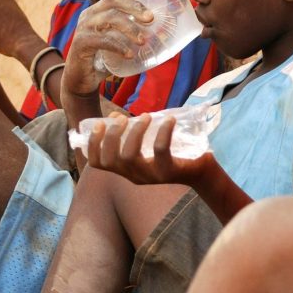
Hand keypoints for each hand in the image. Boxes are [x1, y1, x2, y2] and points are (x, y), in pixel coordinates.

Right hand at [62, 0, 154, 99]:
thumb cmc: (101, 60)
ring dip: (129, 27)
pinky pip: (102, 40)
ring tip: (142, 41)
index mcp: (98, 11)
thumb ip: (130, 35)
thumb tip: (159, 32)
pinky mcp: (81, 43)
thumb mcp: (117, 43)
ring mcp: (83, 28)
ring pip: (109, 18)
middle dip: (134, 7)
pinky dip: (118, 46)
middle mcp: (89, 15)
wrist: (81, 81)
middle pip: (113, 1)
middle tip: (151, 18)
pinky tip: (130, 54)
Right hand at [86, 113, 214, 186]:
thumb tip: (113, 117)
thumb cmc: (170, 155)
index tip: (99, 124)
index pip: (97, 163)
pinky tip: (169, 119)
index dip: (92, 144)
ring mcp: (150, 176)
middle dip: (112, 135)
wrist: (200, 172)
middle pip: (111, 159)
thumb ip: (130, 134)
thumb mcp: (146, 145)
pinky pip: (160, 150)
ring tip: (145, 116)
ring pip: (130, 156)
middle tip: (123, 118)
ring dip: (135, 132)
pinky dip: (163, 131)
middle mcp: (134, 176)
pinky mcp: (168, 172)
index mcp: (125, 170)